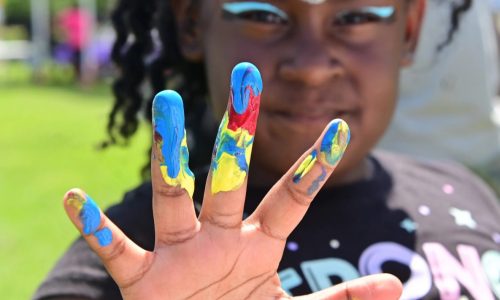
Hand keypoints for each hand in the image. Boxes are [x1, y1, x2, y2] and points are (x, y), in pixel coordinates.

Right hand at [63, 62, 401, 298]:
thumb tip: (396, 287)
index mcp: (257, 244)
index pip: (290, 198)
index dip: (313, 165)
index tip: (340, 125)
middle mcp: (218, 239)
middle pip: (229, 180)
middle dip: (237, 134)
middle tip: (245, 80)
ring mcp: (179, 256)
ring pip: (173, 198)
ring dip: (168, 157)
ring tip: (162, 107)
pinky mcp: (143, 282)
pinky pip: (117, 251)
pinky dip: (96, 227)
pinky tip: (76, 198)